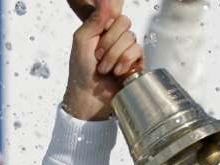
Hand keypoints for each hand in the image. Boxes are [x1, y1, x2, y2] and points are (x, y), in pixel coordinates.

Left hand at [62, 0, 142, 120]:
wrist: (88, 97)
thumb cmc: (81, 70)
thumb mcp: (82, 40)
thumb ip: (95, 18)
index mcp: (103, 28)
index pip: (115, 11)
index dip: (108, 23)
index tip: (98, 38)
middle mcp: (117, 36)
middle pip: (124, 23)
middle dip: (108, 42)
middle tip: (97, 57)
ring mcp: (127, 48)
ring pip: (131, 38)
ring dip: (114, 56)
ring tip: (105, 69)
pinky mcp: (136, 61)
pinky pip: (138, 50)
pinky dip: (125, 62)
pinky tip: (117, 73)